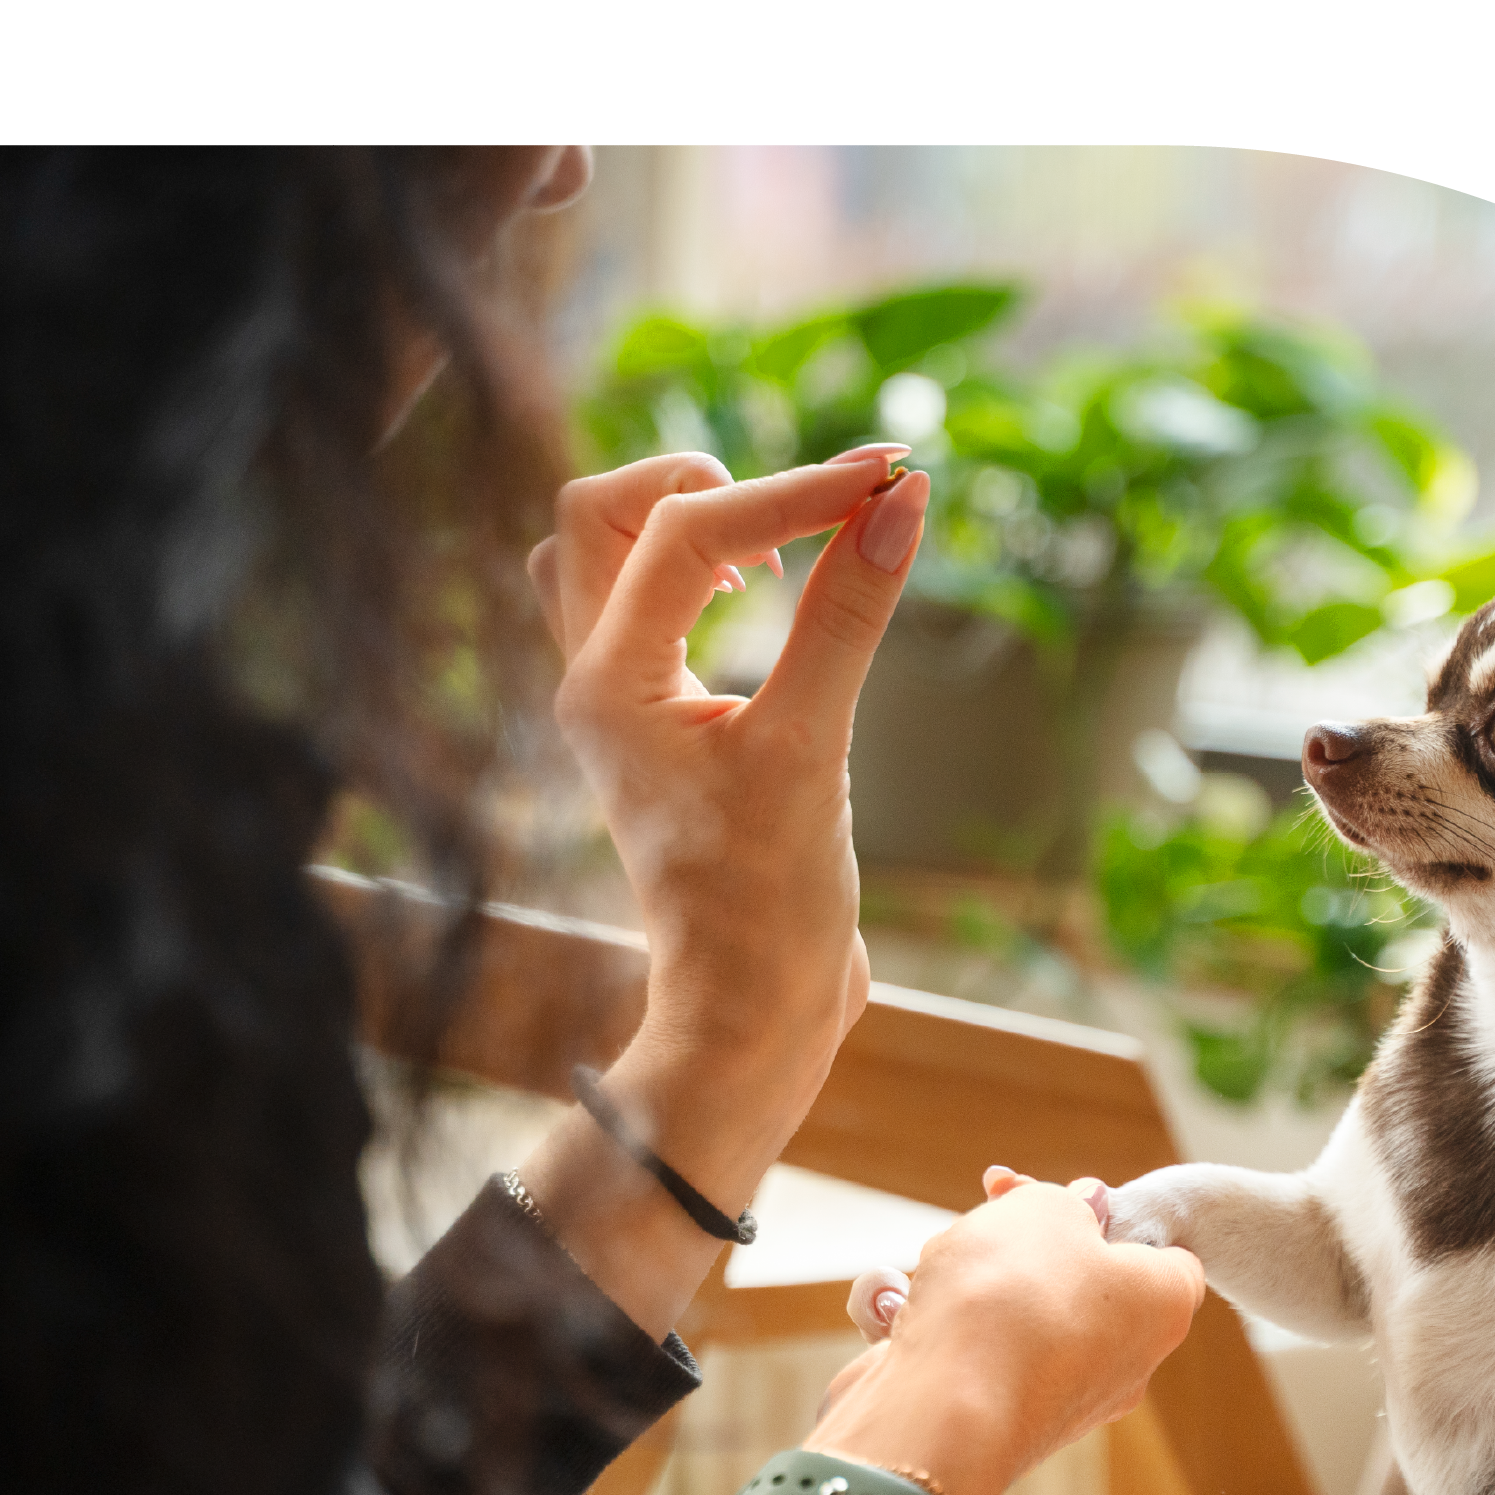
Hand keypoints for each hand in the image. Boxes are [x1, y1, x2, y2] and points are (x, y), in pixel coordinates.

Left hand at [531, 448, 927, 1188]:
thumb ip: (849, 617)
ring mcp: (618, 702)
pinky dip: (698, 573)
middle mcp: (592, 680)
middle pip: (600, 510)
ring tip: (781, 549)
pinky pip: (644, 606)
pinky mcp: (657, 724)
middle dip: (709, 483)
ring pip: (605, 553)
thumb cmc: (770, 903)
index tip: (893, 481)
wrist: (751, 1014)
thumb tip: (902, 503)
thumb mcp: (814, 749)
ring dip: (688, 521)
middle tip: (813, 508)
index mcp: (607, 684)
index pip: (686, 530)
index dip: (794, 492)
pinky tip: (773, 596)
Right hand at [807, 1170, 1206, 1494]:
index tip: (1063, 1198)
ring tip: (942, 1266)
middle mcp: (1125, 1364)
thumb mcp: (1046, 1210)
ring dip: (971, 1279)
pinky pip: (970, 1355)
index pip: (1164, 1253)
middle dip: (1027, 1241)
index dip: (1112, 1215)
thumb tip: (1077, 1208)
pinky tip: (904, 1312)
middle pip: (1080, 1280)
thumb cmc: (1011, 1299)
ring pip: (1016, 1315)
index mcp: (1163, 1308)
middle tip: (992, 1210)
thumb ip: (1065, 1201)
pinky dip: (937, 1326)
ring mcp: (1061, 1399)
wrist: (940, 1408)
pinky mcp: (997, 1421)